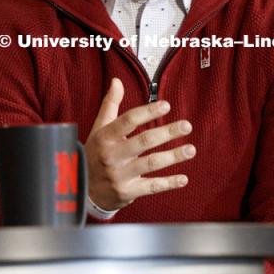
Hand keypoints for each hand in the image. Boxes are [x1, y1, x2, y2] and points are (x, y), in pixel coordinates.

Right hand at [85, 78, 195, 210]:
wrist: (82, 189)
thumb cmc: (96, 152)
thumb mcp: (99, 128)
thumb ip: (110, 104)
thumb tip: (117, 81)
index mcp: (105, 137)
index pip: (128, 121)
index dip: (148, 112)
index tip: (166, 105)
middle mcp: (112, 155)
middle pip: (144, 141)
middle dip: (167, 132)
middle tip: (186, 126)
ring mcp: (119, 175)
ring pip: (151, 164)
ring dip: (173, 156)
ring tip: (191, 149)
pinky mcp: (127, 192)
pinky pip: (151, 187)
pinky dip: (169, 183)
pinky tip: (184, 178)